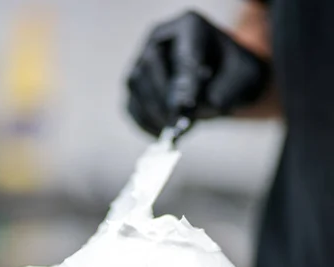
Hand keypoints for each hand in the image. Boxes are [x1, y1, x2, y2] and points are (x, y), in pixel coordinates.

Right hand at [127, 11, 270, 135]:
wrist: (227, 85)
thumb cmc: (236, 79)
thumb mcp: (239, 82)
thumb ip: (216, 93)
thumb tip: (182, 107)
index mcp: (190, 27)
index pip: (181, 53)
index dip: (183, 81)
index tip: (188, 106)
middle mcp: (161, 39)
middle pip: (148, 65)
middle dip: (162, 99)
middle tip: (175, 123)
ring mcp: (145, 60)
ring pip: (136, 84)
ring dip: (152, 113)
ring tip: (171, 131)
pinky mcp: (138, 86)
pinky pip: (133, 105)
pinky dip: (145, 122)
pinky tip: (161, 133)